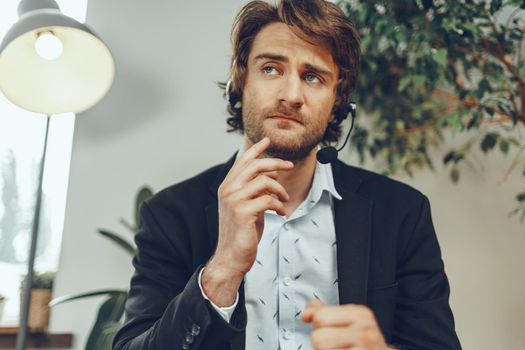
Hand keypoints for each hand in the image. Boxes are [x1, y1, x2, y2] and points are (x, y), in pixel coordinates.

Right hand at [202, 137, 292, 304]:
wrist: (231, 257)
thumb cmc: (242, 233)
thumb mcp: (248, 206)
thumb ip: (255, 190)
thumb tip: (271, 175)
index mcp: (227, 187)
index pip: (242, 161)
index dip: (256, 149)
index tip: (268, 140)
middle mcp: (228, 190)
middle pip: (255, 166)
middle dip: (276, 163)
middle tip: (290, 166)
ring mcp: (234, 200)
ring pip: (264, 181)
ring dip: (280, 190)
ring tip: (284, 200)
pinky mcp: (243, 212)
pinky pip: (269, 200)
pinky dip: (279, 205)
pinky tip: (280, 213)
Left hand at [301, 299, 388, 349]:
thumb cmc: (361, 341)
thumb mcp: (347, 320)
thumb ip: (324, 311)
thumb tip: (307, 312)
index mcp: (360, 314)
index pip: (320, 316)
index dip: (319, 324)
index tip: (329, 329)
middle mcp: (365, 331)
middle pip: (318, 335)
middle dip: (321, 340)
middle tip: (336, 343)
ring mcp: (364, 349)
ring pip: (321, 347)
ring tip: (339, 349)